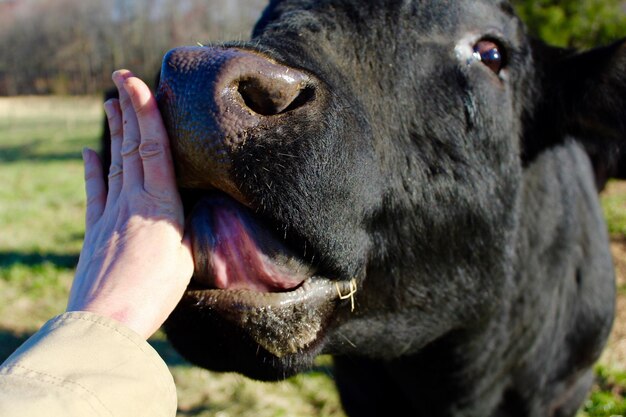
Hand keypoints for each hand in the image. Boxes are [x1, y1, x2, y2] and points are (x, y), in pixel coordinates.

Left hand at [67, 70, 193, 338]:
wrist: (107, 319)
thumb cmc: (155, 292)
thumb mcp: (185, 256)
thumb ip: (184, 225)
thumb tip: (187, 207)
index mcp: (160, 204)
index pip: (153, 148)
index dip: (147, 113)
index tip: (139, 83)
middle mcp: (131, 200)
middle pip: (131, 146)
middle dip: (128, 109)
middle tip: (122, 78)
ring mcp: (109, 213)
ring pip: (113, 161)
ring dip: (113, 130)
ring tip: (109, 103)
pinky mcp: (94, 230)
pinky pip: (95, 191)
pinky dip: (92, 168)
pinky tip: (89, 151)